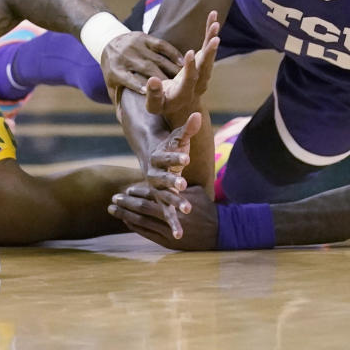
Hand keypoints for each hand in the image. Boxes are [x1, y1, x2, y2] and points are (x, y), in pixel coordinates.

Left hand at [101, 31, 183, 100]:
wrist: (108, 42)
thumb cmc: (114, 71)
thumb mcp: (112, 87)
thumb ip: (119, 103)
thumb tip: (126, 123)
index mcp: (115, 70)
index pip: (128, 79)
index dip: (141, 87)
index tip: (154, 95)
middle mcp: (125, 57)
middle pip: (146, 70)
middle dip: (163, 80)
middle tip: (178, 90)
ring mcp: (135, 45)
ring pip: (156, 59)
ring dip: (172, 69)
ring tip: (185, 79)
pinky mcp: (144, 37)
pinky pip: (161, 45)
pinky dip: (173, 54)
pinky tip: (183, 62)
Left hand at [110, 185, 217, 249]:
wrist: (220, 232)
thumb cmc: (208, 209)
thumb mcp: (196, 192)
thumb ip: (180, 187)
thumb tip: (167, 176)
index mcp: (177, 201)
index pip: (154, 194)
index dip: (140, 191)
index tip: (128, 189)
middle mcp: (171, 215)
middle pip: (144, 208)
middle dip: (127, 202)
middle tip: (114, 198)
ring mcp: (168, 230)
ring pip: (142, 221)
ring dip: (126, 214)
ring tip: (113, 209)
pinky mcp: (168, 242)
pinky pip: (146, 233)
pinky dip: (135, 226)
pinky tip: (126, 220)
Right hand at [144, 11, 218, 128]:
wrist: (181, 105)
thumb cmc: (163, 104)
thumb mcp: (155, 105)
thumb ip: (153, 95)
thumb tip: (152, 80)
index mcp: (186, 91)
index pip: (191, 78)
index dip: (191, 67)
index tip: (189, 53)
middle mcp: (198, 81)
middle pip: (206, 66)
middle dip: (210, 52)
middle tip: (214, 38)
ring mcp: (202, 70)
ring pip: (209, 54)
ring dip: (212, 37)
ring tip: (215, 22)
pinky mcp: (202, 61)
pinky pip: (207, 46)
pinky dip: (210, 33)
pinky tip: (213, 18)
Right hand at [144, 111, 202, 238]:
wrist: (153, 161)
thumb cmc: (169, 148)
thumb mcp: (177, 138)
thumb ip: (187, 129)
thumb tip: (196, 114)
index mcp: (159, 158)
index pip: (168, 156)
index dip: (177, 156)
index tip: (187, 157)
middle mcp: (155, 175)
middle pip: (164, 178)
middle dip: (173, 181)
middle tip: (182, 184)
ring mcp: (157, 190)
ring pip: (165, 197)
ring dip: (175, 203)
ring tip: (187, 209)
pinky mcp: (161, 202)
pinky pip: (166, 215)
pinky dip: (173, 224)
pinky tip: (179, 236)